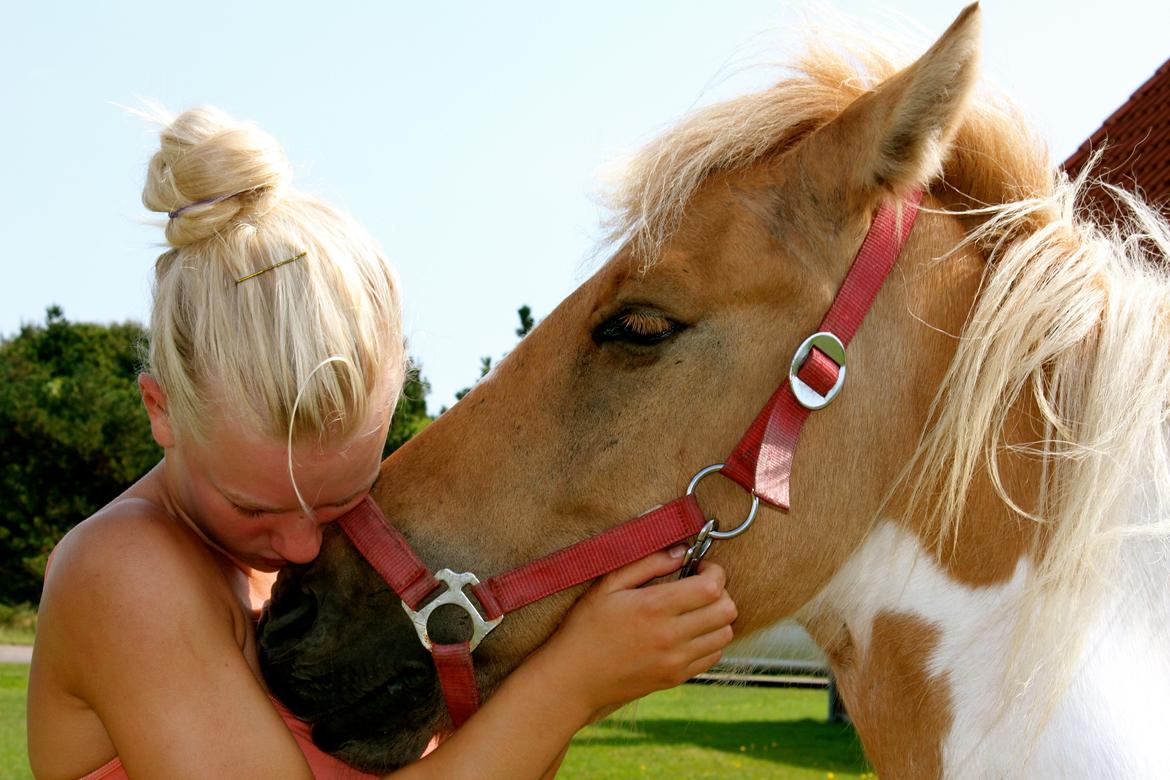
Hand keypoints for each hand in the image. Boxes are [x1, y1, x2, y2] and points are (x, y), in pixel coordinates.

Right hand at [539, 547, 736, 716]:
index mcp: (655, 607)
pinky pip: (713, 656)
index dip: (714, 572)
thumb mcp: (608, 584)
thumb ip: (647, 563)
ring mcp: (676, 661)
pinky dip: (709, 640)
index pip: (712, 587)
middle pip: (726, 610)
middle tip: (699, 587)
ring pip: (725, 634)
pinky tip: (688, 632)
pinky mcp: (675, 678)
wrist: (574, 678)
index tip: (699, 567)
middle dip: (720, 592)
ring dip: (717, 617)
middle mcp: (671, 636)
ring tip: (695, 610)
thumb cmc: (586, 626)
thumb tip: (681, 551)